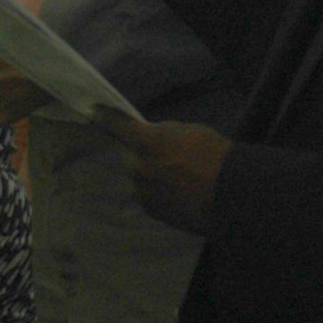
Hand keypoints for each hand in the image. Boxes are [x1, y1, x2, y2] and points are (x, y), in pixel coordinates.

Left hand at [95, 110, 227, 235]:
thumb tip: (154, 140)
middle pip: (130, 157)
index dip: (104, 116)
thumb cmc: (215, 154)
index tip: (92, 110)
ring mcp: (143, 193)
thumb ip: (165, 135)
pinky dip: (160, 194)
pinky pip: (150, 197)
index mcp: (148, 141)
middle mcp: (138, 167)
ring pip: (140, 180)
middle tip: (165, 156)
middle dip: (141, 155)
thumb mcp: (190, 131)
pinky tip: (181, 193)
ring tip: (178, 179)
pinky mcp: (152, 212)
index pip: (119, 125)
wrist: (229, 193)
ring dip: (152, 177)